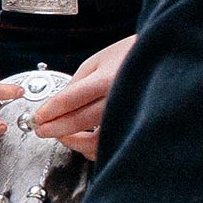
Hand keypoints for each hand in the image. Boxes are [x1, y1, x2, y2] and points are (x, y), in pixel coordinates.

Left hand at [29, 36, 133, 158]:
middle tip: (41, 129)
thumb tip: (56, 105)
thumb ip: (76, 83)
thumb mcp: (98, 61)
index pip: (70, 100)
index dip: (49, 112)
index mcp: (108, 79)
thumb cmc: (131, 55)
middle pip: (80, 121)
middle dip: (55, 128)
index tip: (38, 118)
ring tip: (61, 135)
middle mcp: (120, 99)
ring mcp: (131, 116)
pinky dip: (93, 147)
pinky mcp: (136, 128)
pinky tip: (83, 140)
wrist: (164, 59)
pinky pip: (112, 146)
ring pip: (97, 141)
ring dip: (74, 142)